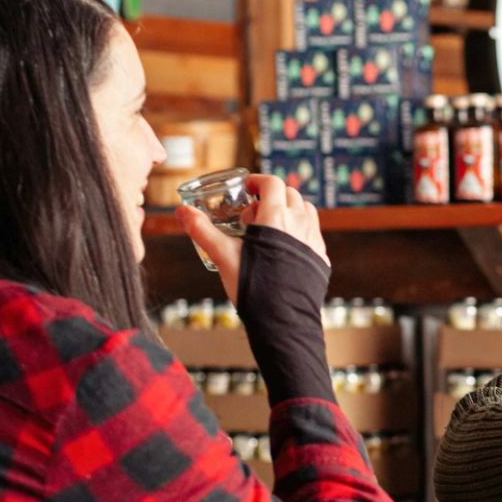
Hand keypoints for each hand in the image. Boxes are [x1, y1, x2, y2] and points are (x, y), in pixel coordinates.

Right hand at [178, 173, 328, 303]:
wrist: (282, 319)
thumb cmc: (252, 286)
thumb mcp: (223, 254)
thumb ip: (202, 230)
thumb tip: (181, 211)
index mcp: (276, 216)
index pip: (272, 183)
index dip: (258, 181)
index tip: (248, 187)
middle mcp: (300, 223)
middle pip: (290, 194)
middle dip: (272, 195)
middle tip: (254, 211)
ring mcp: (314, 240)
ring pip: (306, 211)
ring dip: (289, 210)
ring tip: (270, 226)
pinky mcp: (321, 257)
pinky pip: (314, 233)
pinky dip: (301, 229)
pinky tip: (286, 246)